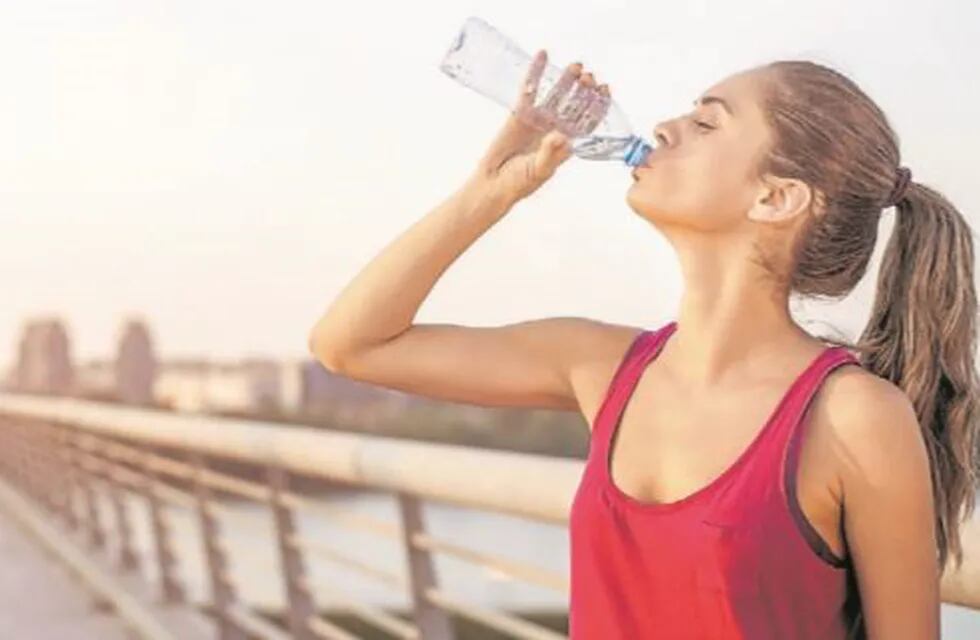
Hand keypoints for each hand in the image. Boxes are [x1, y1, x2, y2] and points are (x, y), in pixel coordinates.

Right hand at [468, 50, 609, 206]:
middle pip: (574, 104)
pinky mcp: (520, 113)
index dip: (597, 106)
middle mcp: (555, 128)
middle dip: (584, 90)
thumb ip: (551, 154)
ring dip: (566, 79)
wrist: (494, 183)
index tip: (605, 90)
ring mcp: (539, 119)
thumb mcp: (539, 171)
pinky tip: (542, 56)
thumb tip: (561, 136)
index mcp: (566, 143)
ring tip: (576, 66)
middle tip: (589, 77)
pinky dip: (535, 73)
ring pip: (556, 94)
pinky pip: (530, 89)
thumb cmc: (519, 183)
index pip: (587, 122)